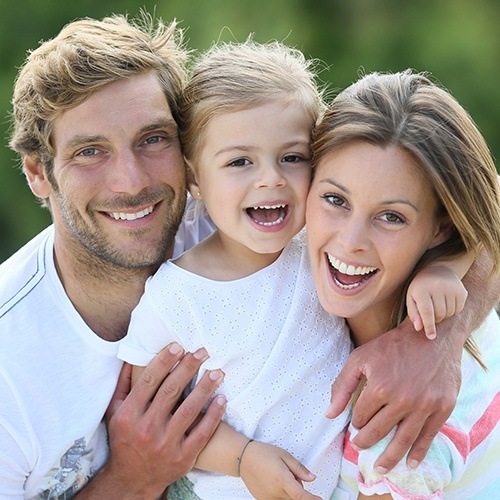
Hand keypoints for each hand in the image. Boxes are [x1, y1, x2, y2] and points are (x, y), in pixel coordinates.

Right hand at [78, 343, 225, 497]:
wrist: (132, 480)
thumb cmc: (125, 438)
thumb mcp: (115, 412)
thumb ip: (123, 385)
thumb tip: (132, 357)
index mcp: (129, 415)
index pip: (149, 382)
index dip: (164, 362)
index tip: (178, 346)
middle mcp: (146, 429)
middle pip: (171, 391)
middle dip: (188, 368)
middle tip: (202, 351)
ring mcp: (165, 444)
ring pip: (188, 410)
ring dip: (205, 388)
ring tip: (217, 371)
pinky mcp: (182, 458)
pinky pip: (201, 433)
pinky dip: (213, 415)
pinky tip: (221, 399)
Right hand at [240, 441, 319, 499]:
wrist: (243, 458)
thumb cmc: (264, 453)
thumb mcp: (284, 455)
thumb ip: (299, 468)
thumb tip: (312, 478)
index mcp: (281, 479)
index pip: (300, 496)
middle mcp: (275, 492)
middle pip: (295, 497)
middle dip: (298, 487)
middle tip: (290, 472)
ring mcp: (268, 498)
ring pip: (287, 499)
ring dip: (289, 491)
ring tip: (279, 476)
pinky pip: (278, 499)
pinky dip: (281, 493)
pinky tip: (273, 481)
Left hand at [327, 320, 461, 472]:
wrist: (429, 335)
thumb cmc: (391, 346)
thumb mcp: (360, 358)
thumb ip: (342, 385)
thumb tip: (330, 414)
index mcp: (380, 387)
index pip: (362, 416)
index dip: (357, 421)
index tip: (357, 423)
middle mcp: (402, 400)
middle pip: (379, 432)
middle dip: (366, 442)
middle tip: (360, 447)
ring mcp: (424, 405)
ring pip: (403, 441)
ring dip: (390, 458)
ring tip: (381, 468)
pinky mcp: (442, 407)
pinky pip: (428, 437)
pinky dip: (418, 453)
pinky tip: (410, 463)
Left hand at [407, 265, 467, 338]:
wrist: (437, 270)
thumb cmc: (421, 287)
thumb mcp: (411, 297)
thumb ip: (413, 313)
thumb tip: (419, 328)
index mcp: (422, 289)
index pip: (427, 312)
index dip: (429, 326)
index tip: (431, 337)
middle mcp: (437, 287)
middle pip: (439, 314)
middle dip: (435, 319)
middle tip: (431, 314)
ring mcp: (452, 288)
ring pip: (450, 313)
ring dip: (444, 315)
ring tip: (438, 305)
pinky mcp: (462, 290)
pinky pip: (458, 309)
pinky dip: (452, 310)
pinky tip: (446, 302)